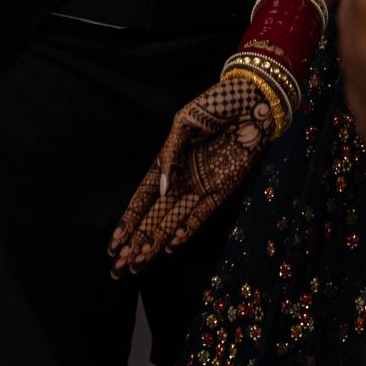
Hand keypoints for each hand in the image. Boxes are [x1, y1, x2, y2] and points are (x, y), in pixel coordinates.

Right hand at [109, 74, 275, 275]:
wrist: (252, 99)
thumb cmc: (215, 104)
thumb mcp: (184, 123)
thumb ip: (170, 156)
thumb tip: (161, 189)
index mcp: (168, 160)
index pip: (142, 196)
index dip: (128, 219)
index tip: (113, 243)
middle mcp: (182, 179)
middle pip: (154, 216)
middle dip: (136, 241)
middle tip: (119, 267)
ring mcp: (201, 186)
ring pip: (173, 221)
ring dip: (156, 241)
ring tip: (139, 262)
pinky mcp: (223, 189)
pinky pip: (201, 215)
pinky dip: (186, 229)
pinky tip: (171, 245)